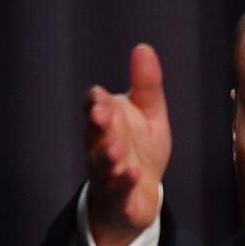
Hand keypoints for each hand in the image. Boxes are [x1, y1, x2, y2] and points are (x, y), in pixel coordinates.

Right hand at [85, 44, 171, 245]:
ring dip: (106, 156)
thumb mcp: (150, 115)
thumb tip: (143, 47)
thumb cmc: (141, 150)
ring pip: (101, 164)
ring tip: (115, 150)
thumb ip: (146, 86)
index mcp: (108, 122)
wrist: (139, 196)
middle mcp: (101, 146)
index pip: (96, 107)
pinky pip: (117, 191)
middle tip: (100, 115)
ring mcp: (107, 173)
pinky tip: (132, 174)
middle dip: (97, 124)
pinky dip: (123, 183)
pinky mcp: (119, 198)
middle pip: (94, 134)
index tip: (99, 97)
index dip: (96, 102)